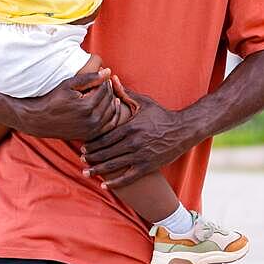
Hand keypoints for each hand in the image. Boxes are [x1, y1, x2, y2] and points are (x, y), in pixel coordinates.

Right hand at [11, 69, 119, 140]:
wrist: (40, 120)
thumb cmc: (54, 99)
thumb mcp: (69, 84)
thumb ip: (90, 78)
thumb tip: (108, 71)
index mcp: (87, 106)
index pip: (105, 89)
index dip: (105, 80)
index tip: (101, 75)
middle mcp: (92, 120)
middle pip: (110, 100)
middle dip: (109, 89)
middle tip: (104, 82)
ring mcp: (92, 130)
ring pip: (112, 112)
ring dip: (112, 100)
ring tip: (105, 91)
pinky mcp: (91, 135)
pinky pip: (110, 125)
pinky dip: (113, 114)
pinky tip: (109, 105)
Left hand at [81, 93, 196, 188]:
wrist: (182, 130)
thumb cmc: (161, 115)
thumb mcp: (144, 102)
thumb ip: (125, 93)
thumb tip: (112, 79)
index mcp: (130, 127)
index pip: (105, 138)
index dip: (92, 144)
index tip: (83, 147)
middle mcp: (134, 142)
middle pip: (107, 153)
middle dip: (92, 158)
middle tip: (81, 160)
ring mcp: (140, 156)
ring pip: (114, 165)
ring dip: (98, 170)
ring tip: (87, 172)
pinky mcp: (148, 166)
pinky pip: (128, 177)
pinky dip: (115, 182)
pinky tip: (104, 185)